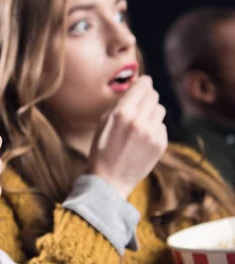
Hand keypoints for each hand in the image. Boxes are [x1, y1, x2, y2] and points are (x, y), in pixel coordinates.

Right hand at [88, 76, 167, 198]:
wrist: (108, 180)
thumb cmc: (101, 149)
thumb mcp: (103, 122)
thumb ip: (119, 104)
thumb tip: (136, 88)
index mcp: (121, 112)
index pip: (143, 85)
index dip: (144, 83)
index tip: (143, 85)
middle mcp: (138, 120)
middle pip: (153, 95)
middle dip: (146, 99)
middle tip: (139, 108)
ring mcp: (152, 132)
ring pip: (160, 110)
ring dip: (151, 114)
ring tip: (139, 126)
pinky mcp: (161, 144)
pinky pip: (162, 127)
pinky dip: (154, 130)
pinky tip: (142, 141)